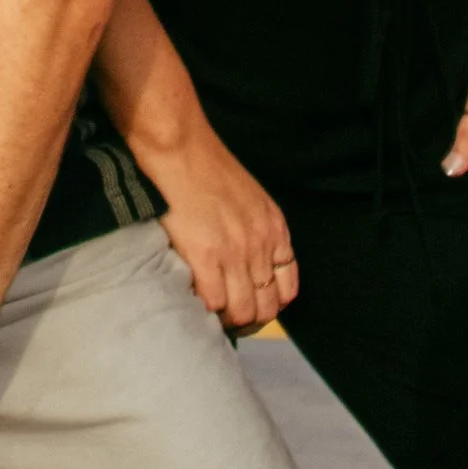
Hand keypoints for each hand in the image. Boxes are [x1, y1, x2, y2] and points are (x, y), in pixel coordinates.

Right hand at [138, 121, 296, 332]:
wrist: (180, 148)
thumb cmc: (207, 168)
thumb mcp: (250, 199)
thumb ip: (256, 232)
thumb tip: (248, 266)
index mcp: (275, 231)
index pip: (287, 291)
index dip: (266, 306)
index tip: (247, 307)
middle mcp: (262, 246)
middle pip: (265, 308)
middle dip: (245, 319)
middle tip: (222, 318)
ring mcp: (236, 253)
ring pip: (240, 312)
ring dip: (223, 319)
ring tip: (204, 312)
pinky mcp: (207, 256)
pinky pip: (213, 303)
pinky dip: (202, 309)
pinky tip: (190, 299)